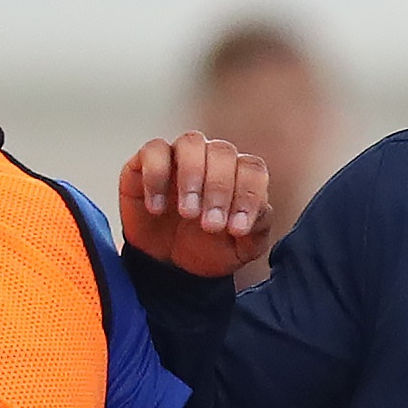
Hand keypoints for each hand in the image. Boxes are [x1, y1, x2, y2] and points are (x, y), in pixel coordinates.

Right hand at [118, 131, 272, 278]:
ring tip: (187, 212)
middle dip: (219, 189)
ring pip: (191, 142)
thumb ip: (256, 232)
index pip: (252, 169)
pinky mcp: (146, 162)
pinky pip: (153, 151)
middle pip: (223, 152)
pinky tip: (157, 208)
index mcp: (239, 175)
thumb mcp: (238, 251)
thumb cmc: (206, 249)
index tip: (237, 228)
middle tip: (210, 225)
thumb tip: (262, 211)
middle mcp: (211, 159)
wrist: (167, 265)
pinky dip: (155, 177)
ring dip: (192, 176)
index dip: (248, 196)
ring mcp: (179, 157)